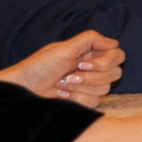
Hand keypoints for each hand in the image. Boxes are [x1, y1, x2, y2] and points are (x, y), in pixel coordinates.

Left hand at [0, 31, 124, 107]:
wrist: (23, 90)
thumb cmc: (39, 67)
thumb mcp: (63, 49)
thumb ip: (90, 40)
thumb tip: (114, 42)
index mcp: (89, 53)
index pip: (117, 55)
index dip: (106, 61)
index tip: (84, 63)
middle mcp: (93, 68)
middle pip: (115, 73)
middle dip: (91, 76)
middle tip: (71, 73)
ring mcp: (89, 85)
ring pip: (105, 89)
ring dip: (80, 87)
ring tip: (62, 83)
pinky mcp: (84, 100)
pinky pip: (94, 101)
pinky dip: (75, 97)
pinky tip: (61, 94)